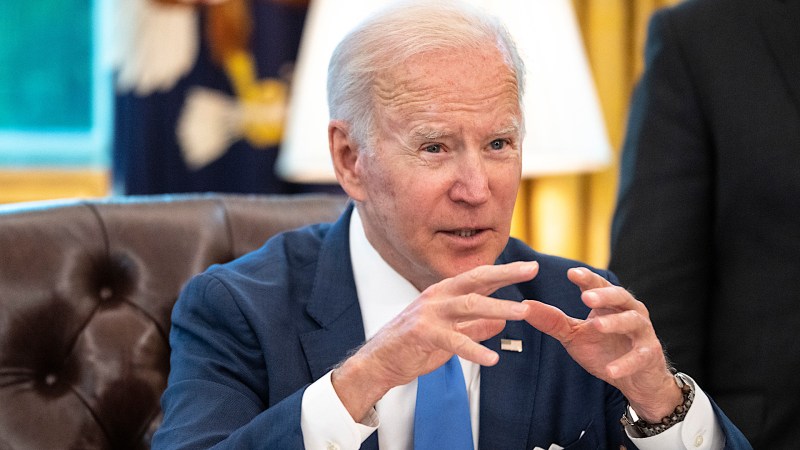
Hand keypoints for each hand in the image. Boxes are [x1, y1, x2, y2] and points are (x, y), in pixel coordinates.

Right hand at [332, 261, 537, 421]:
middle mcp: (437, 296)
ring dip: (499, 307)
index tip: (530, 267)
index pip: (479, 278)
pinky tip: (492, 358)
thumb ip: (475, 326)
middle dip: (506, 274)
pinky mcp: (422, 333)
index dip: (505, 272)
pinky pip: (453, 341)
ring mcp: (429, 313)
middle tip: (532, 269)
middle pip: (476, 280)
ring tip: (523, 312)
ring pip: (469, 305)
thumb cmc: (413, 345)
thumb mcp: (450, 334)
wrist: (379, 361)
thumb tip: (501, 321)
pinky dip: (474, 349)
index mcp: (444, 293)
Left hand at [523, 268, 681, 421]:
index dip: (587, 279)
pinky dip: (626, 363)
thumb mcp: (574, 335)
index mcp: (611, 304)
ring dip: (615, 323)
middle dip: (603, 295)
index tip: (571, 273)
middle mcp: (630, 311)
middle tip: (586, 296)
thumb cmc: (604, 350)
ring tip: (596, 325)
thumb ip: (553, 321)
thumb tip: (524, 306)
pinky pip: (639, 356)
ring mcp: (642, 332)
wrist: (635, 380)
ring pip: (632, 321)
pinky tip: (611, 370)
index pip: (599, 285)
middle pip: (619, 296)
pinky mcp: (649, 354)